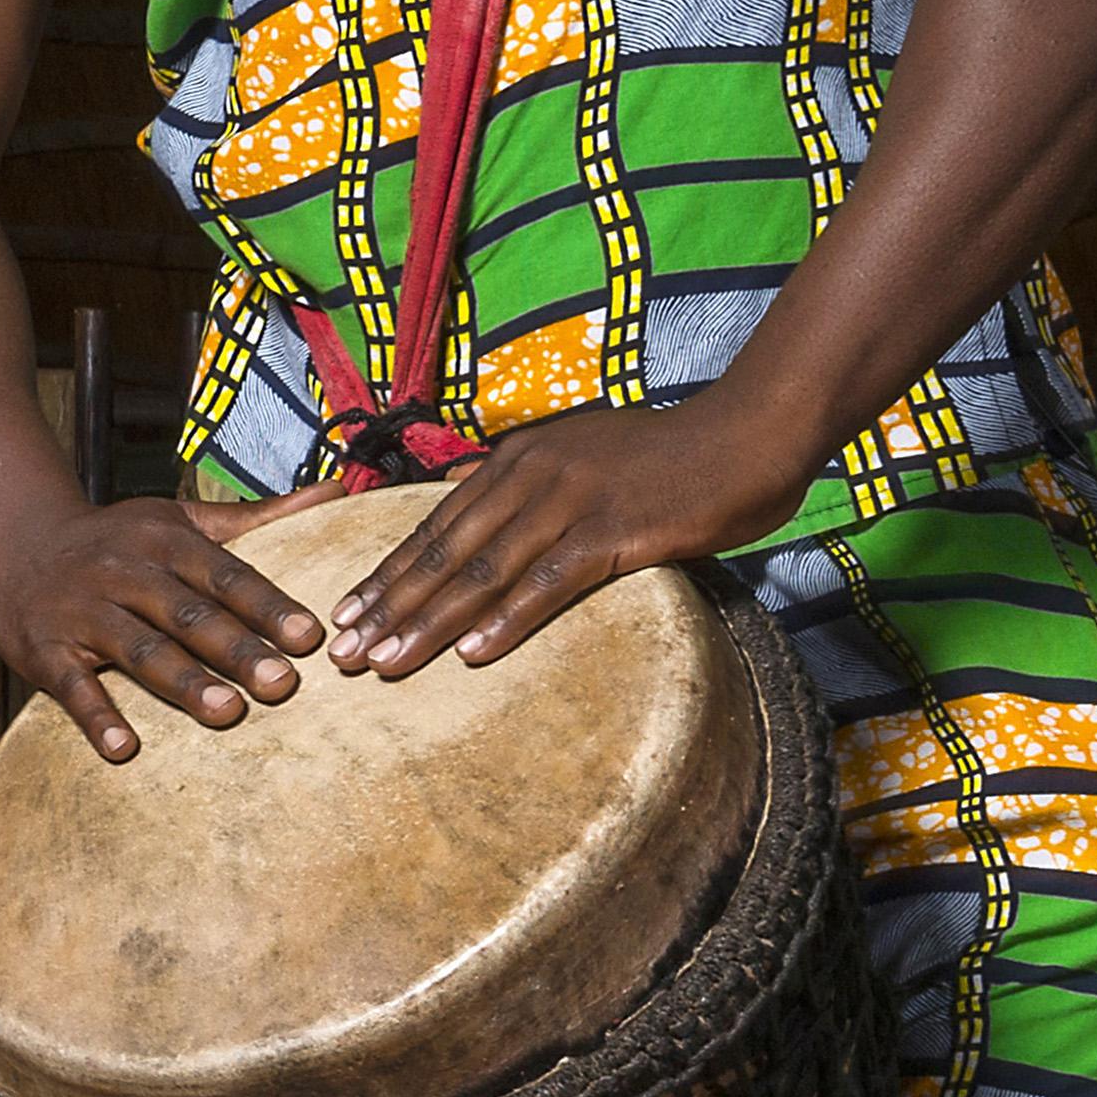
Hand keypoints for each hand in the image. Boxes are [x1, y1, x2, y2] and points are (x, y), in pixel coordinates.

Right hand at [0, 482, 353, 764]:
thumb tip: (337, 493)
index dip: (266, 604)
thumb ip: (257, 516)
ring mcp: (82, 610)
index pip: (224, 574)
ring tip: (227, 712)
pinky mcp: (44, 647)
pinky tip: (124, 748)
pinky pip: (71, 686)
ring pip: (139, 648)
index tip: (309, 636)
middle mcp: (124, 571)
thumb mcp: (180, 519)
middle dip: (237, 648)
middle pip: (187, 614)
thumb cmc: (117, 538)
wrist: (18, 540)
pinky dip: (96, 716)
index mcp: (163, 542)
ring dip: (183, 681)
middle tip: (283, 683)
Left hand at [325, 402, 806, 674]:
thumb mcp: (583, 456)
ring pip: (483, 570)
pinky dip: (508, 619)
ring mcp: (572, 501)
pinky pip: (550, 582)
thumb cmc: (673, 456)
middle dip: (388, 606)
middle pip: (444, 551)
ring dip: (429, 622)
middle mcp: (532, 475)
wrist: (753, 431)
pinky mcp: (616, 530)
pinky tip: (474, 654)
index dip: (387, 572)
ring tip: (385, 664)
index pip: (435, 525)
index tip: (344, 614)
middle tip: (342, 654)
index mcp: (518, 460)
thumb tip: (468, 503)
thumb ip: (527, 484)